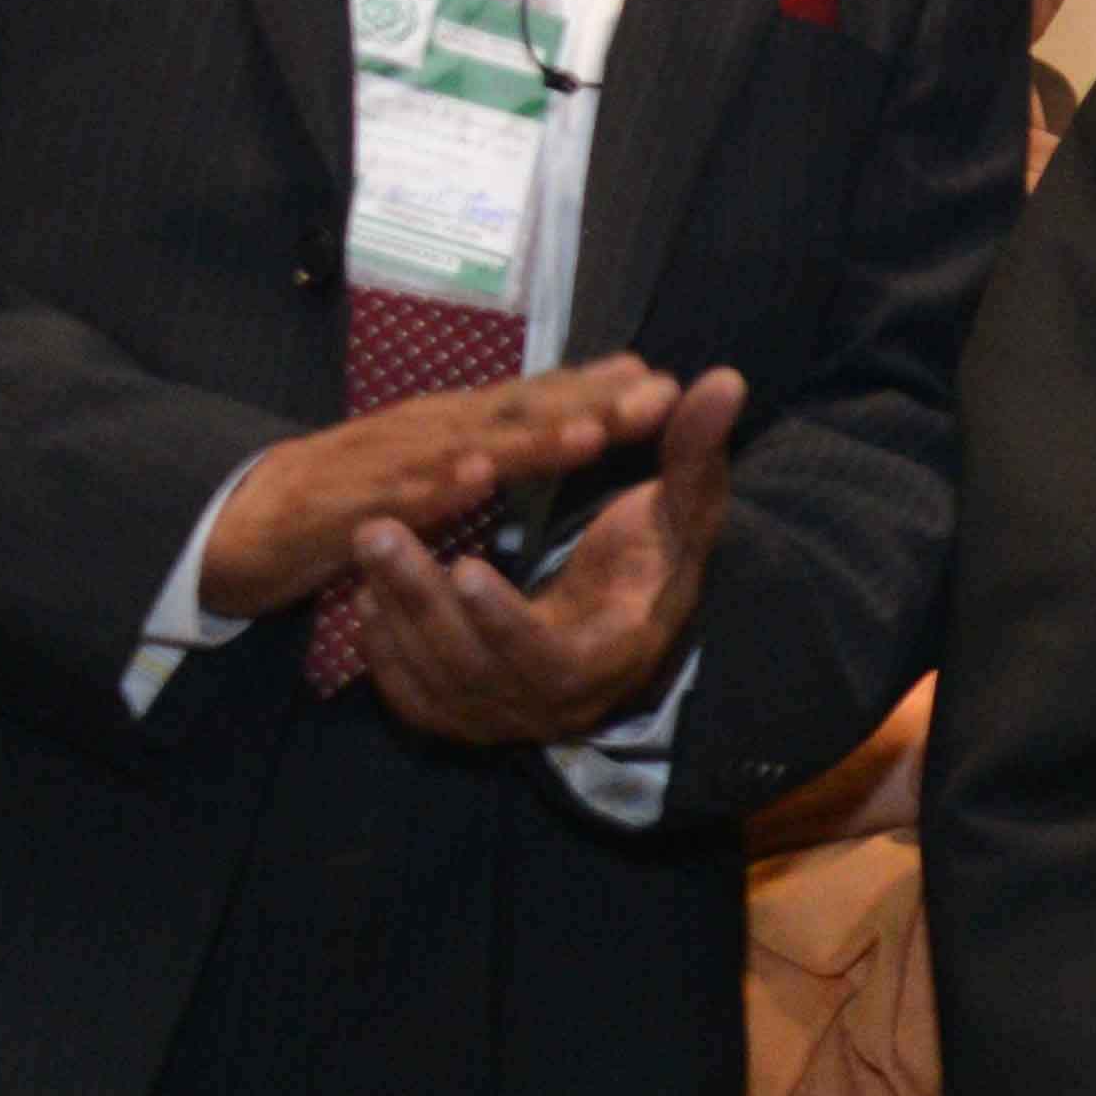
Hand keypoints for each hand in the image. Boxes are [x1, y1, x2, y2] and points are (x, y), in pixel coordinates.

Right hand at [197, 357, 677, 622]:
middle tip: (655, 396)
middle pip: (517, 412)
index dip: (602, 389)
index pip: (538, 399)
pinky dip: (434, 489)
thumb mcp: (441, 461)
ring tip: (586, 433)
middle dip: (586, 402)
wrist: (242, 520)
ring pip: (464, 447)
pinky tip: (471, 482)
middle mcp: (427, 432)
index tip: (671, 382)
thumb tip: (584, 409)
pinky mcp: (343, 507)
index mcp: (454, 424)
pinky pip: (393, 498)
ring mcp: (384, 464)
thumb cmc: (354, 488)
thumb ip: (504, 437)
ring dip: (526, 441)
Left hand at [337, 366, 745, 748]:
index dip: (505, 621)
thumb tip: (727, 379)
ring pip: (434, 681)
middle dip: (422, 600)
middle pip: (475, 669)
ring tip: (369, 540)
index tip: (465, 567)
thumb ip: (695, 452)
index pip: (551, 660)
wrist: (624, 620)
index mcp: (612, 656)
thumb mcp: (681, 507)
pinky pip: (412, 698)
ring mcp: (506, 717)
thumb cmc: (652, 556)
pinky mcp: (464, 717)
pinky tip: (370, 598)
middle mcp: (555, 703)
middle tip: (378, 532)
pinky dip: (386, 651)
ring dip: (395, 610)